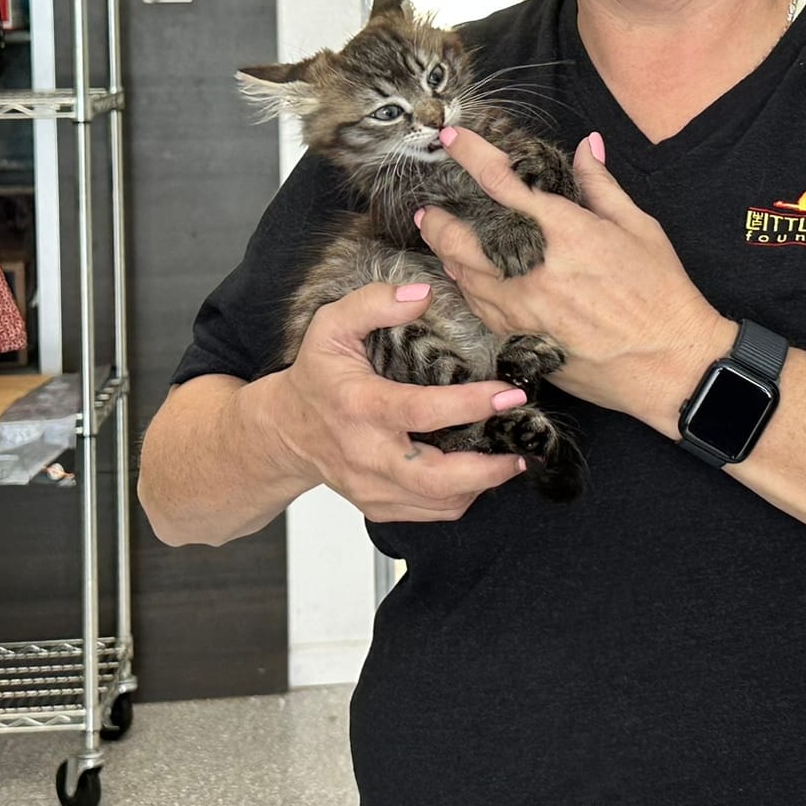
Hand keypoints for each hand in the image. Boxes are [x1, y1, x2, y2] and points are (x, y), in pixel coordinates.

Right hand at [255, 280, 528, 521]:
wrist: (284, 432)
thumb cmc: (316, 376)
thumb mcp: (331, 326)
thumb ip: (374, 303)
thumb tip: (421, 293)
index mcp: (358, 406)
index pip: (420, 411)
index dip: (470, 404)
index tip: (509, 394)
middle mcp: (366, 454)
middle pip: (435, 478)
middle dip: (488, 468)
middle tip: (521, 447)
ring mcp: (373, 488)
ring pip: (440, 502)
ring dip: (482, 484)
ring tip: (508, 458)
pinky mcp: (380, 507)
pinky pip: (432, 512)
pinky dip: (462, 496)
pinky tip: (477, 472)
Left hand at [417, 127, 730, 427]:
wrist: (671, 364)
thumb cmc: (663, 293)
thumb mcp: (641, 228)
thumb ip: (602, 186)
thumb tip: (585, 145)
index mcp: (567, 231)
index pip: (503, 182)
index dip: (471, 154)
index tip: (450, 137)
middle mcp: (536, 269)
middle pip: (465, 238)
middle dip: (440, 221)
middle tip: (428, 210)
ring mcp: (525, 310)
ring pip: (466, 278)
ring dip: (447, 255)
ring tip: (440, 241)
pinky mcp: (525, 340)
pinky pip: (482, 310)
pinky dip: (468, 290)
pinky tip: (466, 281)